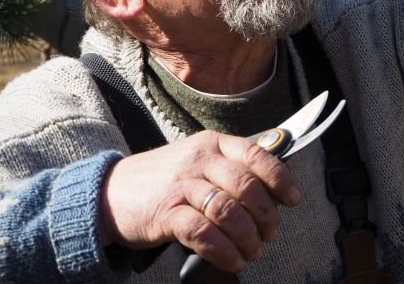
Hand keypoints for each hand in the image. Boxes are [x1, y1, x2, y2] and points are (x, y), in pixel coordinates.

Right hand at [100, 130, 301, 272]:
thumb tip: (272, 191)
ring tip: (251, 252)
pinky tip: (231, 259)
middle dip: (266, 216)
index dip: (281, 179)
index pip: (257, 155)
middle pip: (247, 186)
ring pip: (229, 211)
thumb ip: (230, 168)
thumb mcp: (198, 160)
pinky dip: (224, 251)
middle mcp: (200, 160)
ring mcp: (182, 185)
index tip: (293, 199)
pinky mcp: (165, 213)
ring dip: (247, 238)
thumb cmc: (163, 179)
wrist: (110, 191)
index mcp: (213, 143)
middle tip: (269, 234)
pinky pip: (204, 233)